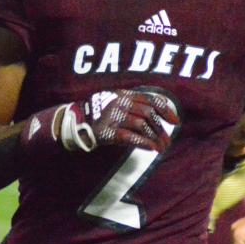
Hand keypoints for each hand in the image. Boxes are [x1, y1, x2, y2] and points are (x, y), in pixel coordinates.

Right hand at [20, 87, 179, 154]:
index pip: (149, 99)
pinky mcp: (107, 132)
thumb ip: (129, 105)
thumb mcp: (111, 103)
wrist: (69, 123)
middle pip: (148, 114)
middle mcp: (118, 103)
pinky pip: (129, 137)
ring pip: (141, 125)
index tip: (175, 120)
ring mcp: (112, 117)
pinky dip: (143, 143)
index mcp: (121, 94)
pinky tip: (151, 149)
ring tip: (162, 148)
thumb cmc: (93, 114)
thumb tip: (152, 114)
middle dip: (161, 128)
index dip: (165, 109)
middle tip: (169, 140)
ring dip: (155, 137)